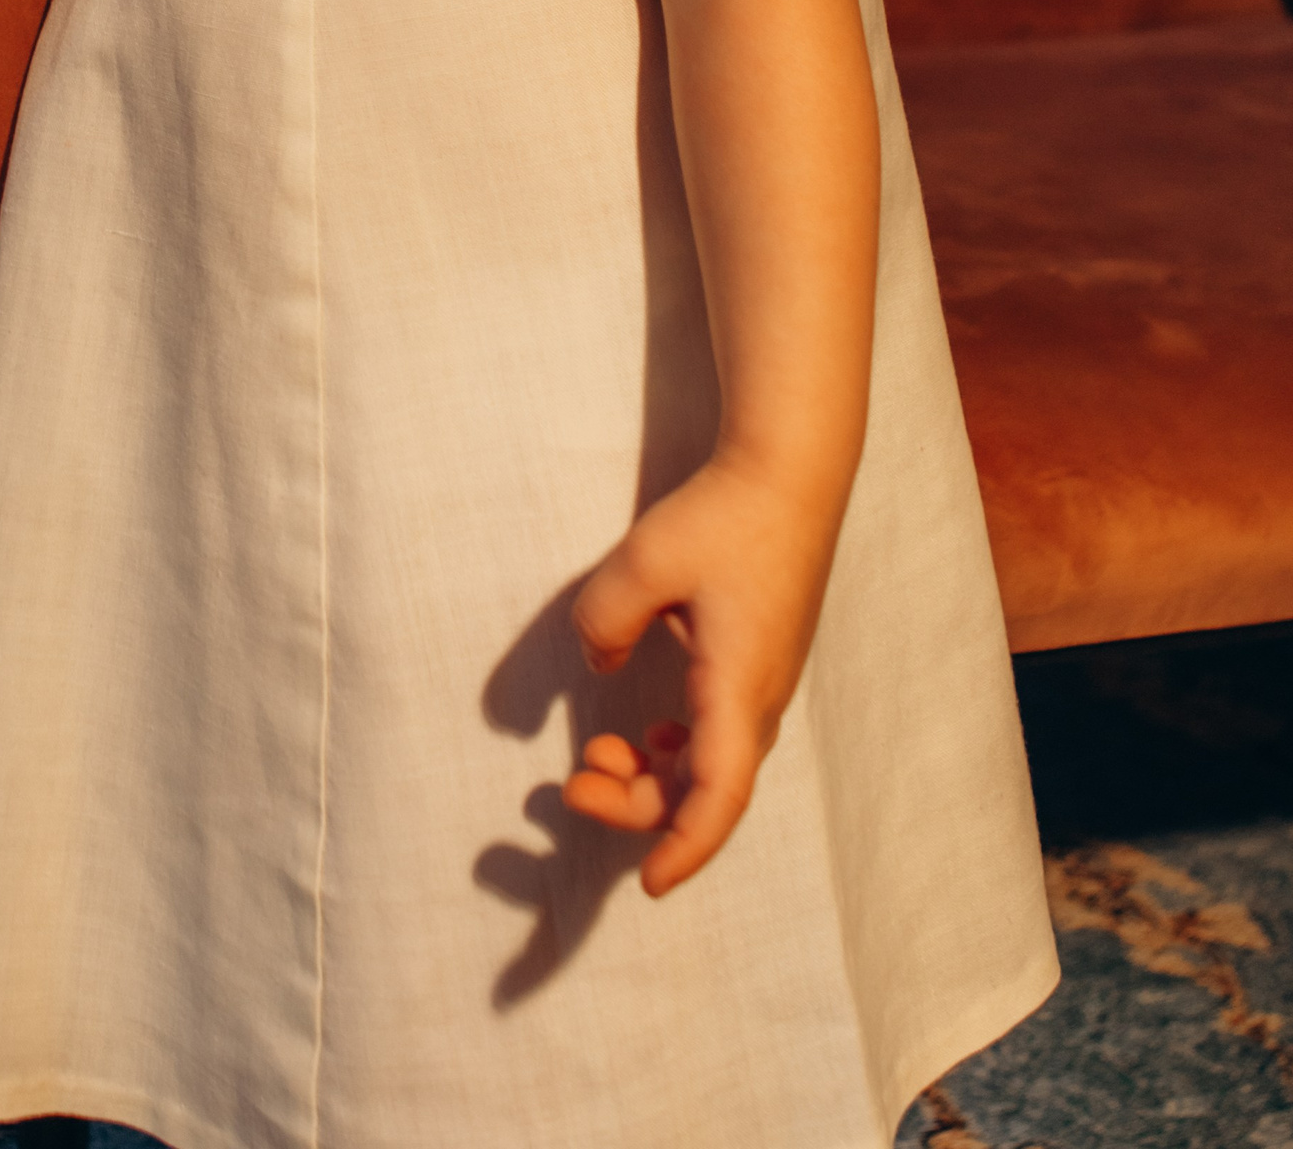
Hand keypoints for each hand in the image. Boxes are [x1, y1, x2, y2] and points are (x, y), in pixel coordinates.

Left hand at [561, 453, 840, 896]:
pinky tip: (650, 735)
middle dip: (636, 806)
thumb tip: (599, 661)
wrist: (789, 473)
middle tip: (569, 786)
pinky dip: (680, 752)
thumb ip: (603, 620)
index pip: (719, 795)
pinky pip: (722, 735)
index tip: (649, 884)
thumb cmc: (724, 515)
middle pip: (706, 790)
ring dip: (654, 778)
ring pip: (714, 765)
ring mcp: (766, 683)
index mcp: (738, 686)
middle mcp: (761, 698)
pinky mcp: (761, 663)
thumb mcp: (642, 561)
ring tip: (594, 760)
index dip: (685, 846)